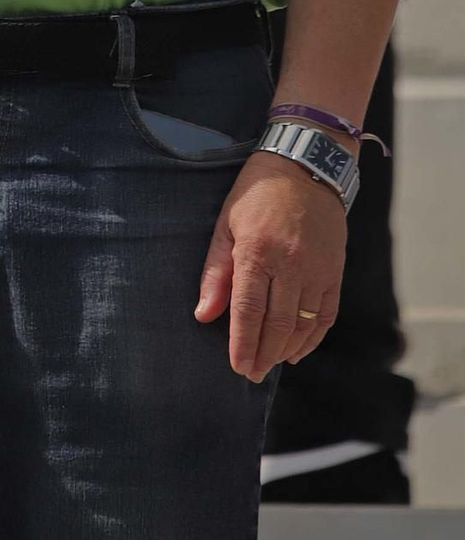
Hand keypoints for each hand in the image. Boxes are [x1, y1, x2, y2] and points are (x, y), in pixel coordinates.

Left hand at [195, 151, 347, 380]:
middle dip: (262, 354)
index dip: (241, 343)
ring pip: (303, 324)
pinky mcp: (335, 271)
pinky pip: (326, 315)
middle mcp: (290, 264)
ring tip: (269, 364)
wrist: (305, 166)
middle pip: (276, 324)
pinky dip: (312, 338)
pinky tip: (297, 351)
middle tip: (250, 373)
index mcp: (257, 251)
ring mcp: (317, 270)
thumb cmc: (256, 194)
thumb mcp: (226, 224)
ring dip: (285, 350)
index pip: (248, 310)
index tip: (237, 366)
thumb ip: (215, 271)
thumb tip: (204, 314)